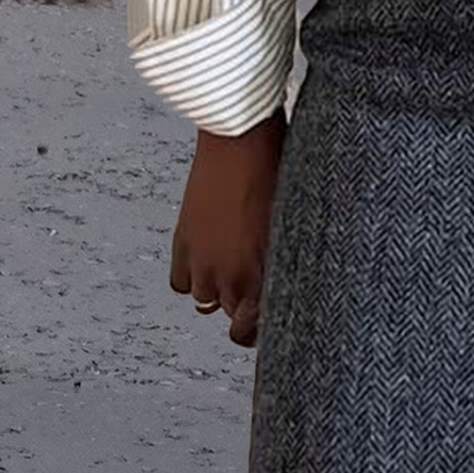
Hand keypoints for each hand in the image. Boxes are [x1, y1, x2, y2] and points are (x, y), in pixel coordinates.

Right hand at [169, 117, 283, 347]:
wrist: (241, 144)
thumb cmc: (276, 175)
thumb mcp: (292, 225)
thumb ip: (284, 263)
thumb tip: (281, 287)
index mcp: (266, 276)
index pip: (256, 328)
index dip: (259, 323)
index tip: (261, 313)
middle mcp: (234, 278)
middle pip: (232, 315)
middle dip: (242, 299)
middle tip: (249, 271)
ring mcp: (206, 263)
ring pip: (205, 300)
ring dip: (216, 285)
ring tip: (228, 257)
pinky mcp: (183, 245)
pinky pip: (181, 283)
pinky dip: (190, 274)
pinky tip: (205, 255)